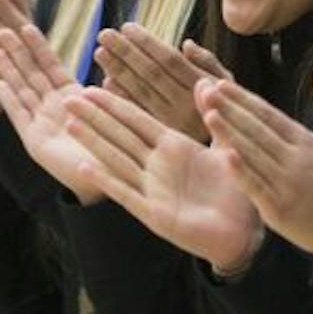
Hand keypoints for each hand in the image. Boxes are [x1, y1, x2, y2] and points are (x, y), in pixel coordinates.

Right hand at [0, 22, 104, 204]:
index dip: (39, 47)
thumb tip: (113, 76)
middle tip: (2, 29)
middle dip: (18, 52)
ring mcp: (42, 122)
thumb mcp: (115, 116)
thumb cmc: (116, 149)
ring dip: (9, 71)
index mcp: (74, 98)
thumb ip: (112, 97)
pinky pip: (20, 116)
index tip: (27, 25)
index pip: (52, 66)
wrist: (108, 181)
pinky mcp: (35, 141)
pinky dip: (9, 100)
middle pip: (32, 74)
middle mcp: (54, 107)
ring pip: (22, 90)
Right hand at [65, 85, 262, 271]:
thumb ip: (213, 117)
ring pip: (116, 159)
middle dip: (95, 117)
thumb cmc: (236, 191)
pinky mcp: (154, 214)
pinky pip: (125, 193)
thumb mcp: (227, 147)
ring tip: (70, 123)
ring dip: (93, 141)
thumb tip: (205, 82)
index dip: (115, 103)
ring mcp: (153, 189)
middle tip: (68, 98)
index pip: (138, 120)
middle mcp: (158, 165)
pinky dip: (105, 179)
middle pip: (120, 135)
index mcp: (174, 147)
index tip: (91, 86)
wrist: (244, 231)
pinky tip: (84, 166)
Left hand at [94, 24, 229, 141]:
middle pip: (150, 74)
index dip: (147, 43)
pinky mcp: (160, 141)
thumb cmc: (230, 115)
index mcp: (202, 89)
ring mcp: (171, 126)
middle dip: (126, 52)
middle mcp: (186, 107)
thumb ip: (208, 64)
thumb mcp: (229, 88)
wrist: (229, 162)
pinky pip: (136, 115)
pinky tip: (105, 83)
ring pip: (139, 93)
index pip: (170, 60)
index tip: (126, 26)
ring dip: (118, 72)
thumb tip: (185, 44)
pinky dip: (120, 98)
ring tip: (100, 53)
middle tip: (104, 34)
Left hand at [197, 69, 312, 258]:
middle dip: (230, 109)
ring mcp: (286, 183)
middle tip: (206, 90)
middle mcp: (294, 159)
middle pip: (257, 129)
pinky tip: (223, 154)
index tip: (222, 84)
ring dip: (229, 133)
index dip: (244, 99)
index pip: (269, 114)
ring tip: (207, 114)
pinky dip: (240, 171)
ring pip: (253, 153)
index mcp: (305, 141)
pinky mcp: (278, 207)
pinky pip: (256, 185)